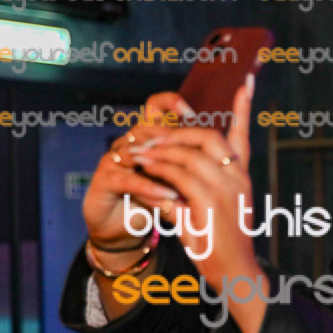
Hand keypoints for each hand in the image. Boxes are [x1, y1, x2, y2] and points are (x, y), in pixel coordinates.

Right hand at [82, 92, 193, 248]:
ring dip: (161, 163)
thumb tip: (229, 150)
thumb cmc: (155, 201)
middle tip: (188, 149)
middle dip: (167, 134)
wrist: (122, 230)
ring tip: (182, 175)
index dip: (169, 103)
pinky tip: (169, 197)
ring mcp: (113, 160)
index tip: (192, 112)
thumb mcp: (180, 181)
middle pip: (146, 125)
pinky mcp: (104, 182)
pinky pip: (127, 180)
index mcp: (148, 139)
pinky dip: (149, 188)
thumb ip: (197, 165)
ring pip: (135, 149)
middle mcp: (129, 144)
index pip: (155, 106)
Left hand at [125, 77, 264, 307]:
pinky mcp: (208, 207)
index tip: (245, 81)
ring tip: (137, 155)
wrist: (235, 273)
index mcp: (241, 177)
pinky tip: (145, 173)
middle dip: (172, 133)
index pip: (243, 134)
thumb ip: (201, 184)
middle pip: (206, 137)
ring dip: (157, 153)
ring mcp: (224, 191)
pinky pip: (176, 178)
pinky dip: (157, 173)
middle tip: (148, 137)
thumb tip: (171, 164)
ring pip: (186, 156)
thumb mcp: (219, 208)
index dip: (243, 108)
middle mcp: (236, 179)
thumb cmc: (223, 242)